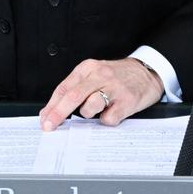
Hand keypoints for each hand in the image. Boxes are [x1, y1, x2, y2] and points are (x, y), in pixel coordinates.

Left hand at [38, 58, 164, 130]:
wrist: (147, 72)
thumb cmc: (117, 76)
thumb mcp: (95, 74)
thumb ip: (75, 89)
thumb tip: (52, 110)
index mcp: (88, 68)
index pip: (64, 87)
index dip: (52, 105)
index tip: (45, 118)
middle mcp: (100, 75)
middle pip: (73, 96)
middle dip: (58, 113)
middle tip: (49, 126)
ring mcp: (114, 88)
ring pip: (90, 107)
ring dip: (87, 114)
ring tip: (96, 110)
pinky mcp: (127, 101)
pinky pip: (108, 118)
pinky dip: (106, 120)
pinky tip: (111, 113)